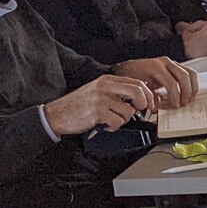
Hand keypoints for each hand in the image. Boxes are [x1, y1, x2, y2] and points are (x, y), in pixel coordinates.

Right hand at [43, 75, 160, 135]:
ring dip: (123, 120)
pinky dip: (113, 127)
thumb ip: (116, 92)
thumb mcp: (98, 91)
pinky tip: (104, 125)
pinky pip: (118, 122)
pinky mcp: (97, 112)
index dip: (148, 95)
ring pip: (129, 111)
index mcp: (107, 80)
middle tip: (139, 113)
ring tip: (111, 120)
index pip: (137, 83)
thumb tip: (141, 100)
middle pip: (138, 92)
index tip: (150, 106)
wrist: (56, 114)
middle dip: (144, 105)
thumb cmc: (78, 105)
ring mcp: (101, 98)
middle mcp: (105, 86)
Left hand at [115, 57, 198, 108]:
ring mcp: (172, 62)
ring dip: (192, 89)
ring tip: (188, 100)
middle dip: (186, 93)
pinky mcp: (177, 66)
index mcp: (155, 67)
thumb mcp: (138, 88)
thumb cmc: (132, 77)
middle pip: (184, 77)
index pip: (171, 83)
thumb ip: (149, 98)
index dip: (175, 97)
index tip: (175, 106)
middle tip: (183, 104)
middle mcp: (165, 62)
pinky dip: (192, 85)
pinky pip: (190, 74)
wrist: (130, 68)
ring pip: (191, 74)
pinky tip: (187, 94)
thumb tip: (157, 108)